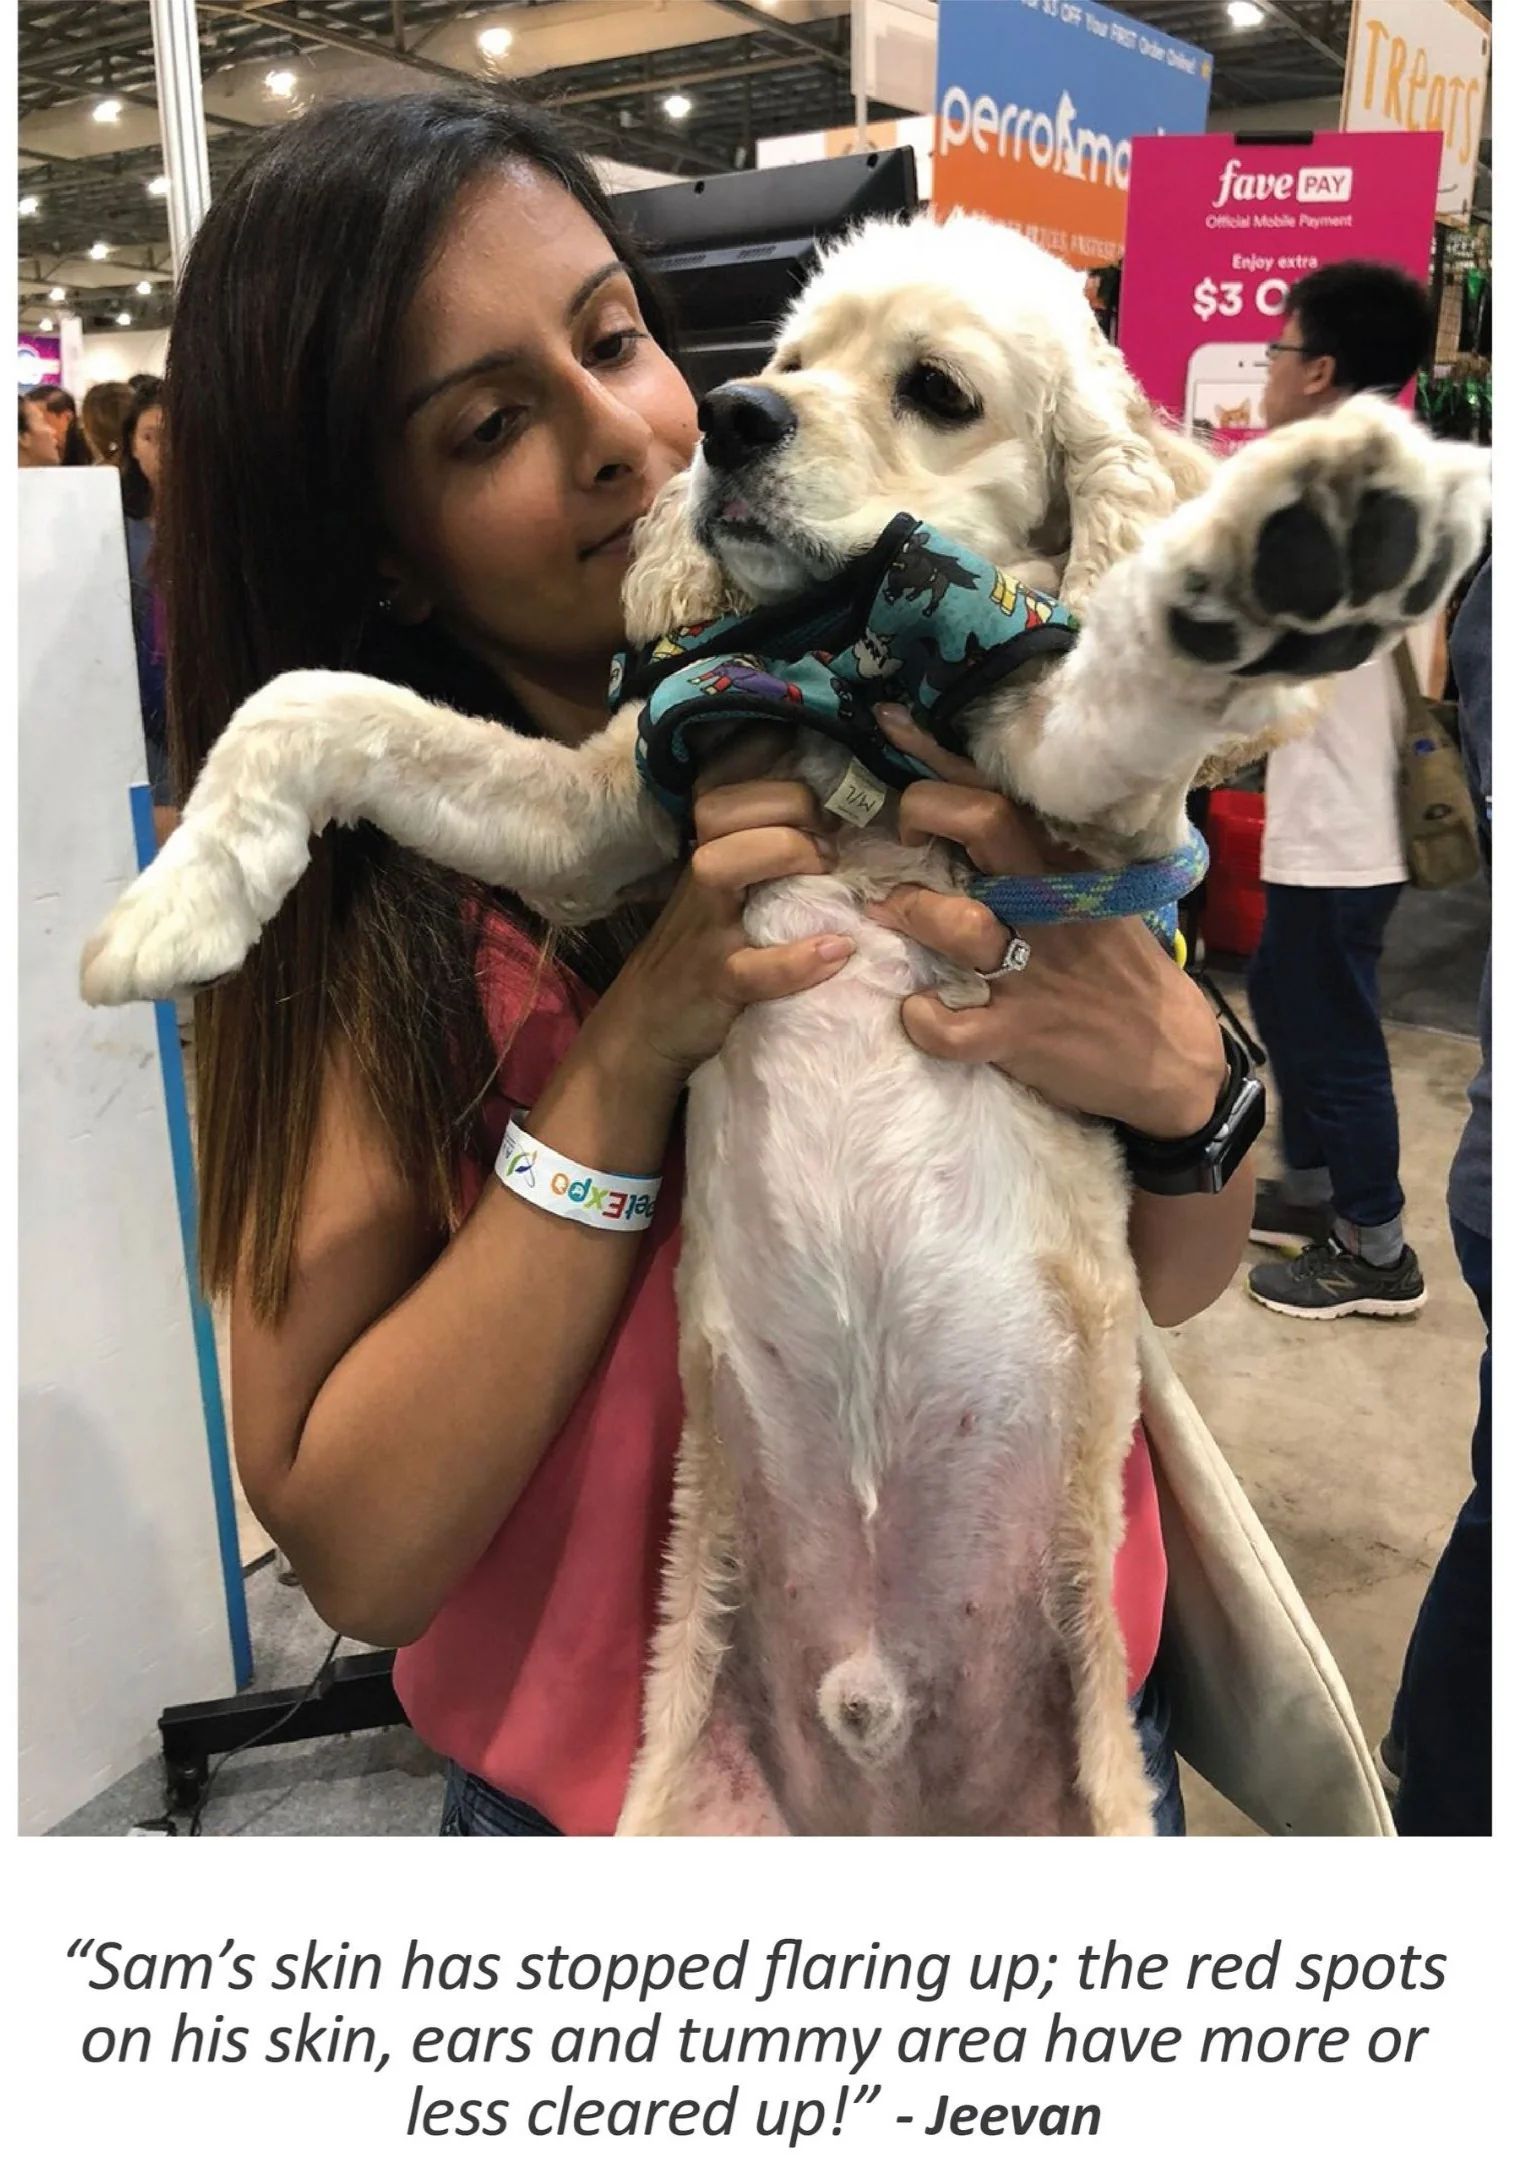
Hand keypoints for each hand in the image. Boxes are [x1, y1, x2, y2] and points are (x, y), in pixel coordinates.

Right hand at [590, 777, 852, 1084]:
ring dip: (785, 853)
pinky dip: (798, 960)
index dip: (773, 753)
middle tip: (832, 840)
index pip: (723, 775)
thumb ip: (759, 841)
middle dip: (791, 803)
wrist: (646, 1025)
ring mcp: (701, 929)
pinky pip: (753, 968)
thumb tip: (836, 802)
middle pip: (723, 807)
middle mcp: (698, 876)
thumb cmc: (702, 946)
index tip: (825, 769)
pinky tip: (836, 950)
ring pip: (724, 865)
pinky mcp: (713, 983)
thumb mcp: (722, 883)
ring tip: (830, 872)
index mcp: (706, 846)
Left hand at [864, 708, 1223, 1138]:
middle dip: (922, 813)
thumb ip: (1040, 863)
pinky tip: (917, 1013)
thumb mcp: (1095, 900)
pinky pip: (955, 1025)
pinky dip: (925, 1021)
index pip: (1000, 792)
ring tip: (892, 914)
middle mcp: (1048, 904)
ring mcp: (1034, 968)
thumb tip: (970, 823)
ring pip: (959, 920)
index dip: (940, 757)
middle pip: (982, 823)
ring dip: (913, 912)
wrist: (1170, 1060)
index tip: (891, 722)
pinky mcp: (1022, 1031)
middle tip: (902, 838)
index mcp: (1064, 866)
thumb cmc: (1120, 974)